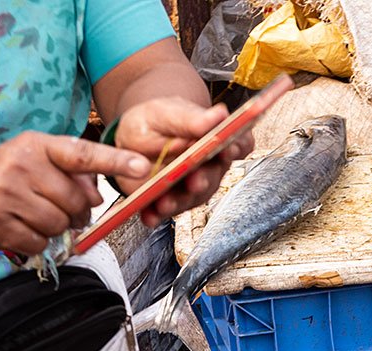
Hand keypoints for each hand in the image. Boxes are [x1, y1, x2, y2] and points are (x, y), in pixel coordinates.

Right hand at [0, 132, 148, 256]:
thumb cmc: (4, 176)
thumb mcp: (35, 161)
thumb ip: (70, 173)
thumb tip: (96, 196)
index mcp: (37, 146)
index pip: (82, 154)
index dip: (115, 161)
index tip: (143, 166)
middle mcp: (22, 166)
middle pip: (76, 202)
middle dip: (76, 213)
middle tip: (61, 209)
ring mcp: (8, 194)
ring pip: (59, 225)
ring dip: (55, 228)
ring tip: (36, 216)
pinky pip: (39, 242)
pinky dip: (36, 242)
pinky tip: (22, 228)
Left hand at [112, 99, 249, 224]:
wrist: (132, 139)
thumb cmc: (155, 122)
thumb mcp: (166, 114)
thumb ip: (191, 118)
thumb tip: (220, 114)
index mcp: (216, 140)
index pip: (238, 144)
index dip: (237, 147)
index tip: (229, 148)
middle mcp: (209, 168)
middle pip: (212, 176)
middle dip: (203, 180)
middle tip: (195, 181)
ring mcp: (191, 188)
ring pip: (190, 198)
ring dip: (177, 202)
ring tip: (163, 203)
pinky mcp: (170, 202)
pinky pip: (164, 211)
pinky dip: (155, 215)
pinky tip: (148, 216)